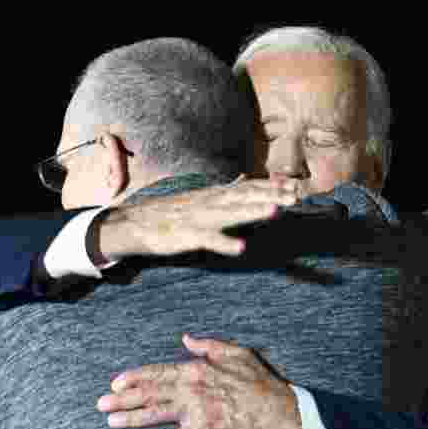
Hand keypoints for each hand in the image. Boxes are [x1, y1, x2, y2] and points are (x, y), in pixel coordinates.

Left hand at [96, 334, 302, 428]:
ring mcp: (195, 410)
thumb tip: (186, 339)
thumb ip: (208, 345)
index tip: (115, 382)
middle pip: (149, 393)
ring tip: (111, 421)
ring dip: (131, 418)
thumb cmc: (258, 380)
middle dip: (122, 398)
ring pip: (156, 414)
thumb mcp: (236, 352)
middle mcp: (190, 388)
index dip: (133, 377)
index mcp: (196, 369)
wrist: (277, 408)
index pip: (157, 372)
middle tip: (100, 404)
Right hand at [98, 176, 298, 259]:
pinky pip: (207, 239)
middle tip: (294, 197)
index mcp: (213, 195)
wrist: (132, 223)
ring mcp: (197, 218)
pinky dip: (224, 243)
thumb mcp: (199, 199)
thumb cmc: (168, 214)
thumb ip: (224, 192)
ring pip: (229, 214)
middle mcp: (208, 202)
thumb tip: (245, 180)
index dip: (270, 187)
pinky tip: (241, 248)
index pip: (245, 187)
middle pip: (243, 197)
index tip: (295, 187)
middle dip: (269, 196)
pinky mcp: (185, 236)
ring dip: (251, 211)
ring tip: (274, 211)